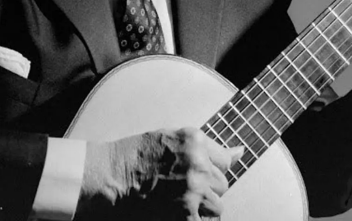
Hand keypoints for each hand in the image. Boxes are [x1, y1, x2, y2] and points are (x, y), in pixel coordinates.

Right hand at [76, 127, 242, 219]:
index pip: (225, 159)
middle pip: (222, 184)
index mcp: (195, 141)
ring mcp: (194, 191)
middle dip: (207, 187)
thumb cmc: (136, 156)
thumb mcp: (172, 138)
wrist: (110, 178)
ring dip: (203, 206)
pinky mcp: (186, 215)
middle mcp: (199, 164)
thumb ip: (206, 147)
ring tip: (179, 201)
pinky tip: (177, 212)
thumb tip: (240, 152)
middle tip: (181, 187)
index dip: (211, 168)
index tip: (200, 173)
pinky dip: (196, 219)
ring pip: (217, 206)